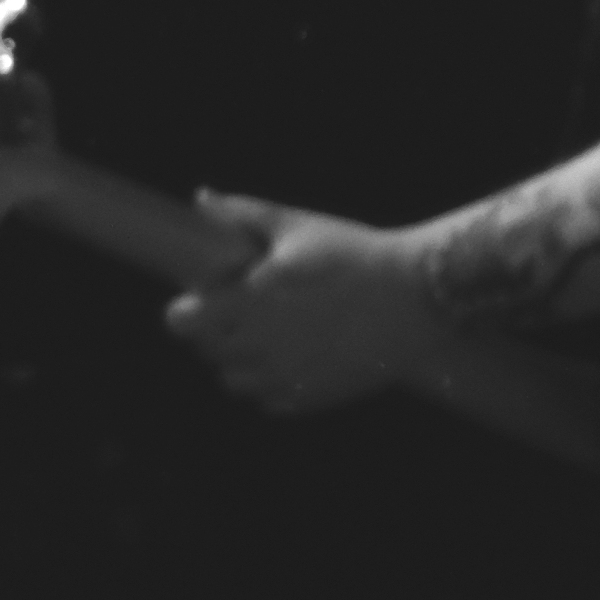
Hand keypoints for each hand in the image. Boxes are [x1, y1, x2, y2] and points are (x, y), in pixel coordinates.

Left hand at [161, 191, 450, 413]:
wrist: (418, 293)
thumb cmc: (354, 253)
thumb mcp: (297, 226)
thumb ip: (241, 214)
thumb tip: (201, 199)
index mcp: (248, 301)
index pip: (181, 322)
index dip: (186, 311)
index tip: (202, 300)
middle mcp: (260, 344)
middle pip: (206, 351)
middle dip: (215, 332)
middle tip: (242, 312)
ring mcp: (285, 375)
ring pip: (233, 380)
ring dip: (240, 361)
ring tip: (270, 335)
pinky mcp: (312, 397)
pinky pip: (270, 400)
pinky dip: (274, 383)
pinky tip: (297, 355)